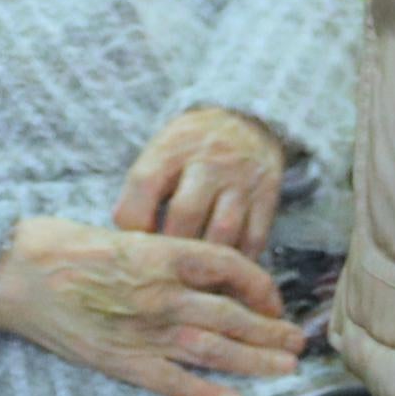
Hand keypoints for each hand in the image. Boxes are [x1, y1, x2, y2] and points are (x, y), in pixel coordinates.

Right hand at [0, 215, 302, 395]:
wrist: (10, 272)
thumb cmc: (58, 244)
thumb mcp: (120, 233)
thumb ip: (161, 254)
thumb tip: (201, 270)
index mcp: (160, 253)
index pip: (231, 267)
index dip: (261, 285)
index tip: (272, 298)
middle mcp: (160, 293)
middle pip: (232, 314)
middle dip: (270, 330)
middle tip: (297, 343)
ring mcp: (142, 330)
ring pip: (213, 349)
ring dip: (254, 361)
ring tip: (284, 369)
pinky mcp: (119, 360)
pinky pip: (171, 382)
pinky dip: (204, 393)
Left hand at [112, 106, 287, 258]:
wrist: (245, 124)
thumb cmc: (190, 150)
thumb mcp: (161, 151)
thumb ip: (141, 189)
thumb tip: (128, 239)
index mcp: (173, 148)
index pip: (144, 183)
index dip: (133, 220)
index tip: (135, 242)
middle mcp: (209, 162)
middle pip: (185, 213)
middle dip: (171, 245)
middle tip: (164, 264)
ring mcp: (240, 181)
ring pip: (222, 231)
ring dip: (204, 257)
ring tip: (193, 272)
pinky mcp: (266, 199)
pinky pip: (254, 240)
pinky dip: (236, 260)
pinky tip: (222, 267)